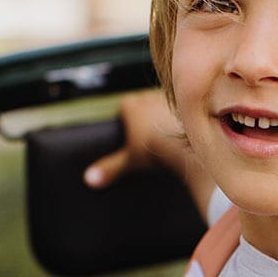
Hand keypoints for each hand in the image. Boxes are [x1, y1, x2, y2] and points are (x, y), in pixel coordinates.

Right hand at [83, 89, 216, 221]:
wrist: (187, 146)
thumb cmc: (157, 151)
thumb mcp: (130, 161)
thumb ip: (110, 168)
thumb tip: (89, 179)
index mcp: (131, 106)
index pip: (124, 107)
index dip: (127, 119)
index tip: (132, 132)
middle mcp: (147, 97)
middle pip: (143, 103)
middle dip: (145, 116)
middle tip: (150, 135)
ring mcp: (168, 99)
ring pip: (162, 104)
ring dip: (164, 115)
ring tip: (168, 134)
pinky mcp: (188, 104)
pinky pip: (183, 109)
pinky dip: (182, 118)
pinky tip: (186, 132)